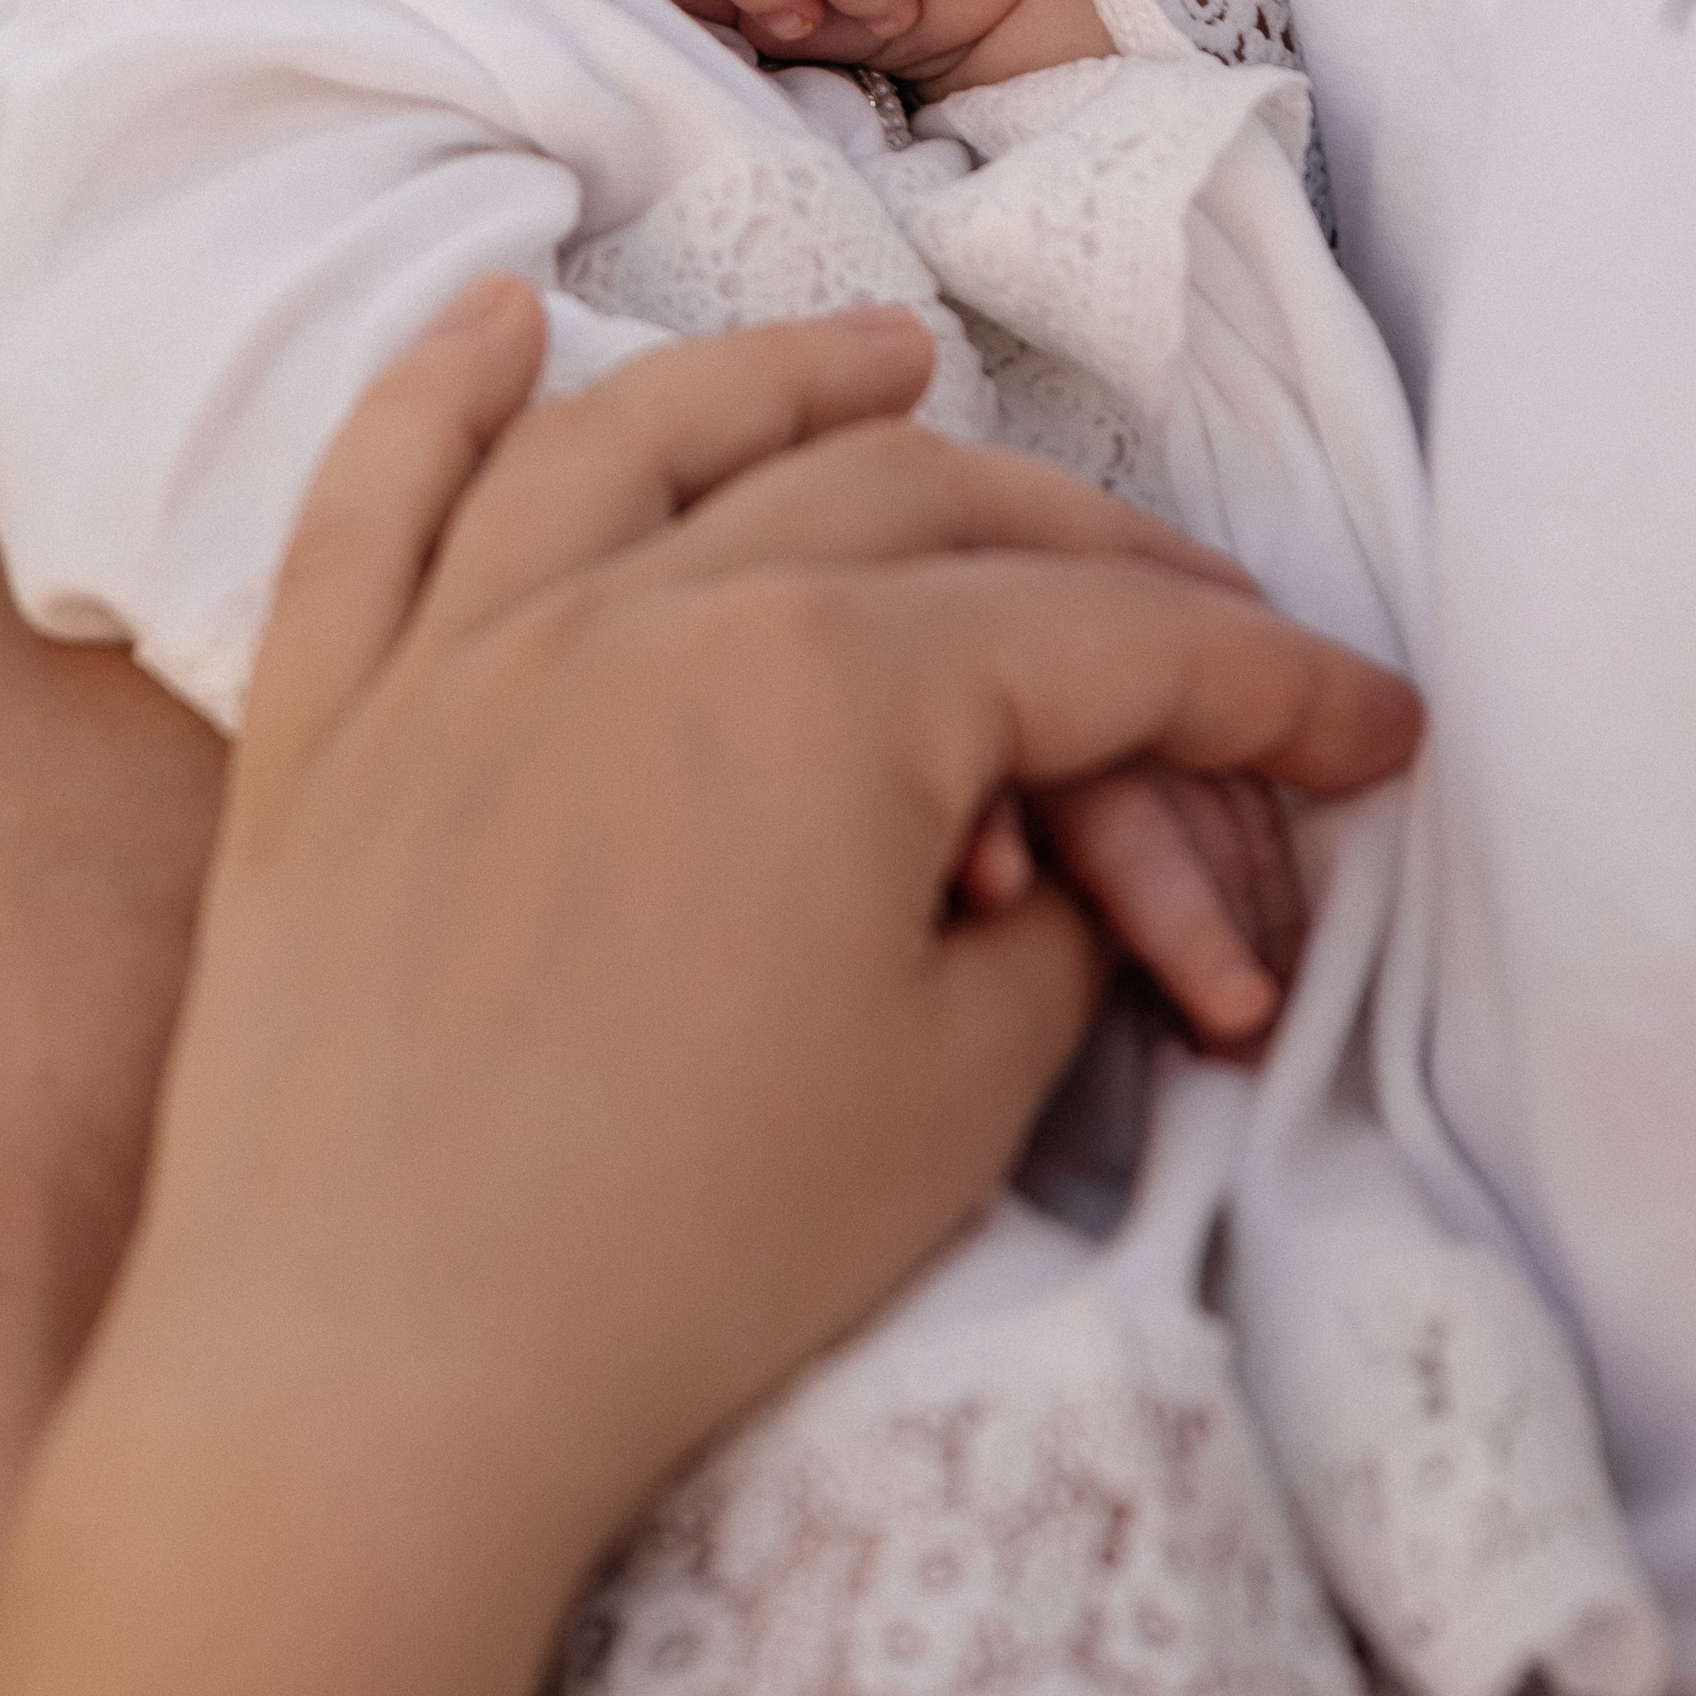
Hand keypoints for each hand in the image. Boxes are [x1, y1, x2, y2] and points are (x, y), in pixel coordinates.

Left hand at [0, 284, 1421, 1695]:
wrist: (370, 1383)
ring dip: (783, 373)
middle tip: (1180, 601)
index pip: (1102, 644)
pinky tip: (495, 312)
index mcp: (830, 686)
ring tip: (885, 352)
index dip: (1266, 687)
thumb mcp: (957, 1093)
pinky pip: (372, 502)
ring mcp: (463, 647)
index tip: (1371, 727)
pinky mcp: (324, 722)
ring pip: (642, 436)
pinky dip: (433, 391)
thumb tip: (1039, 862)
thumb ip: (1049, 928)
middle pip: (906, 509)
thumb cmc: (689, 1256)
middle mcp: (646, 608)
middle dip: (1081, 547)